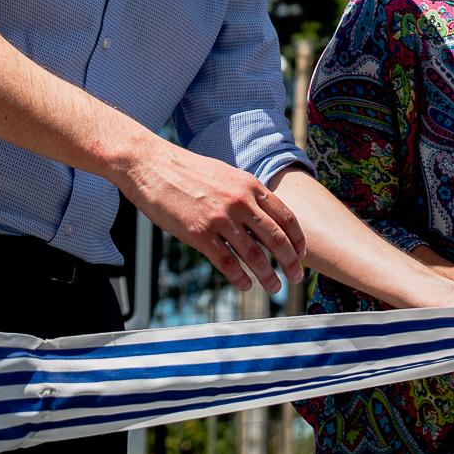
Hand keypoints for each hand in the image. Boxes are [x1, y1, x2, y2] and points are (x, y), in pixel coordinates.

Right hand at [122, 140, 304, 292]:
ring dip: (267, 275)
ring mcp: (220, 219)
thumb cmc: (187, 171)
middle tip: (296, 277)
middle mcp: (240, 202)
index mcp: (250, 186)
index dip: (297, 239)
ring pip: (254, 255)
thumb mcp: (226, 175)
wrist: (151, 165)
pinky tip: (245, 285)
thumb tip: (262, 217)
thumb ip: (246, 195)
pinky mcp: (198, 233)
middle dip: (290, 261)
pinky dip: (239, 277)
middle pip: (276, 238)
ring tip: (274, 287)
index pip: (285, 217)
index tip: (301, 255)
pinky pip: (226, 261)